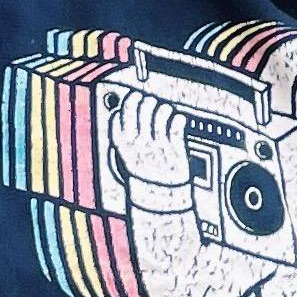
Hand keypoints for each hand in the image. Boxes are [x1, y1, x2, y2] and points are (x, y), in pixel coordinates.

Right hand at [104, 76, 196, 204]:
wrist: (161, 198)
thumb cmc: (145, 177)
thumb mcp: (128, 159)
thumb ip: (126, 139)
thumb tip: (124, 114)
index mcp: (123, 149)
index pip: (119, 119)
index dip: (125, 105)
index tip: (131, 98)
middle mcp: (138, 145)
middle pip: (139, 112)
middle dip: (143, 101)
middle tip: (148, 100)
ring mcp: (157, 146)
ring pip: (159, 115)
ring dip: (162, 108)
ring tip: (165, 108)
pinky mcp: (175, 150)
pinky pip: (176, 126)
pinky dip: (178, 119)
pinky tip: (178, 118)